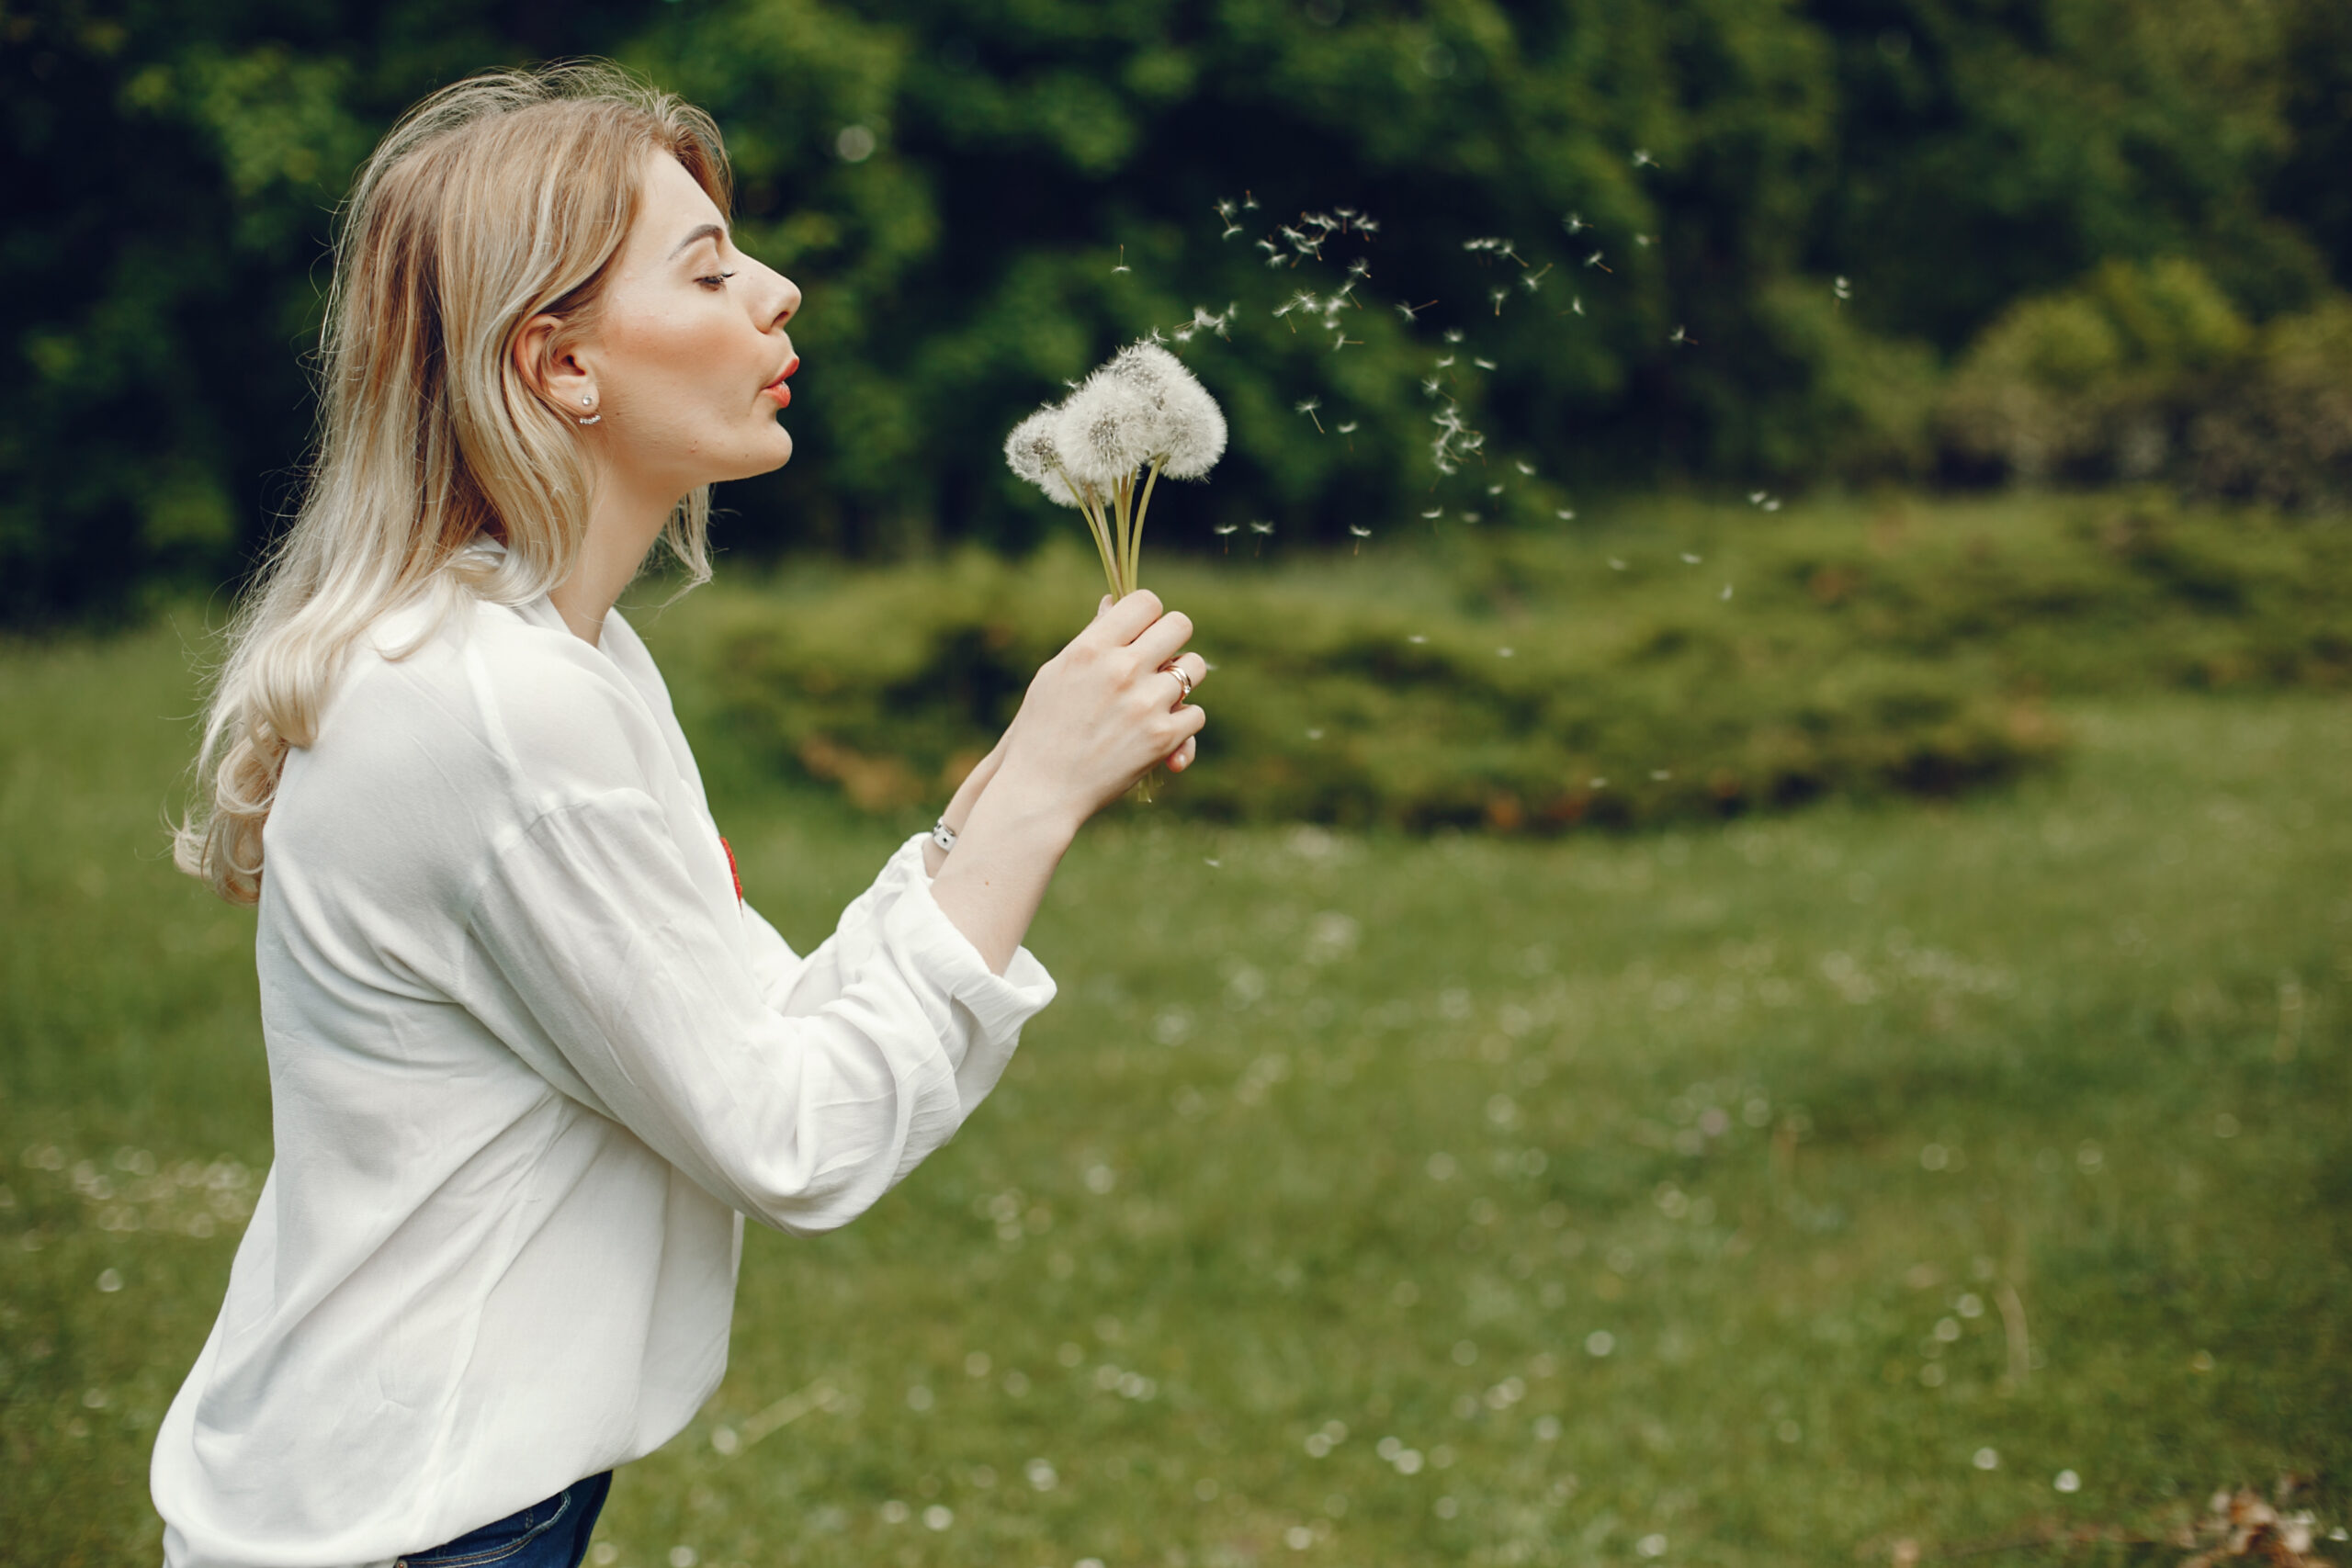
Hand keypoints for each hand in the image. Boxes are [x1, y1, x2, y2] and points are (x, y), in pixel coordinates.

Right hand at [995, 590, 1208, 828]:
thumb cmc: (1041, 731)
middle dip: (1173, 641)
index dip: (1150, 615)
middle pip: (1180, 625)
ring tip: (1161, 696)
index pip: (1145, 602)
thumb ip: (1091, 639)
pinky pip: (1196, 714)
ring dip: (1182, 681)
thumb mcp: (1055, 675)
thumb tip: (1112, 603)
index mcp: (1090, 649)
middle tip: (1161, 660)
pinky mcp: (1162, 738)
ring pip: (1194, 668)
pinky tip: (1160, 732)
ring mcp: (1145, 704)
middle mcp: (1120, 670)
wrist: (1040, 790)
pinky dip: (1182, 724)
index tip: (1144, 632)